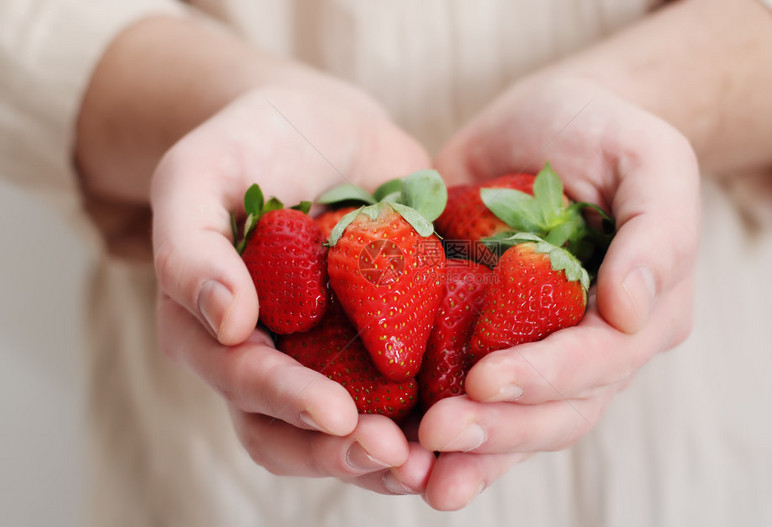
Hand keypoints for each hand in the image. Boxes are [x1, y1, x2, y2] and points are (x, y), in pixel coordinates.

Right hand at [151, 80, 434, 492]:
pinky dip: (434, 414)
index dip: (286, 403)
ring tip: (436, 463)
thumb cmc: (252, 142)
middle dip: (342, 451)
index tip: (338, 413)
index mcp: (217, 330)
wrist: (328, 126)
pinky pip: (408, 394)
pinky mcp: (388, 342)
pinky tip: (470, 418)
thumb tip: (226, 324)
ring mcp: (332, 356)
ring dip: (389, 458)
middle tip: (397, 455)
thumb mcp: (199, 173)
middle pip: (293, 432)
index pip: (242, 383)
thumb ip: (189, 244)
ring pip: (350, 432)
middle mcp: (273, 357)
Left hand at [423, 77, 700, 508]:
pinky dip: (447, 438)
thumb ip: (657, 231)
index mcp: (640, 315)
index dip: (546, 376)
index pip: (600, 362)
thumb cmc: (605, 133)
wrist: (549, 123)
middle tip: (437, 434)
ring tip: (416, 471)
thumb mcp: (650, 158)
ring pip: (517, 424)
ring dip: (470, 454)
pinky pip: (475, 400)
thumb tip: (631, 312)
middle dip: (499, 429)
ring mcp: (541, 352)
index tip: (484, 379)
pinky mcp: (487, 341)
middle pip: (558, 411)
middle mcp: (595, 349)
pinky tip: (407, 461)